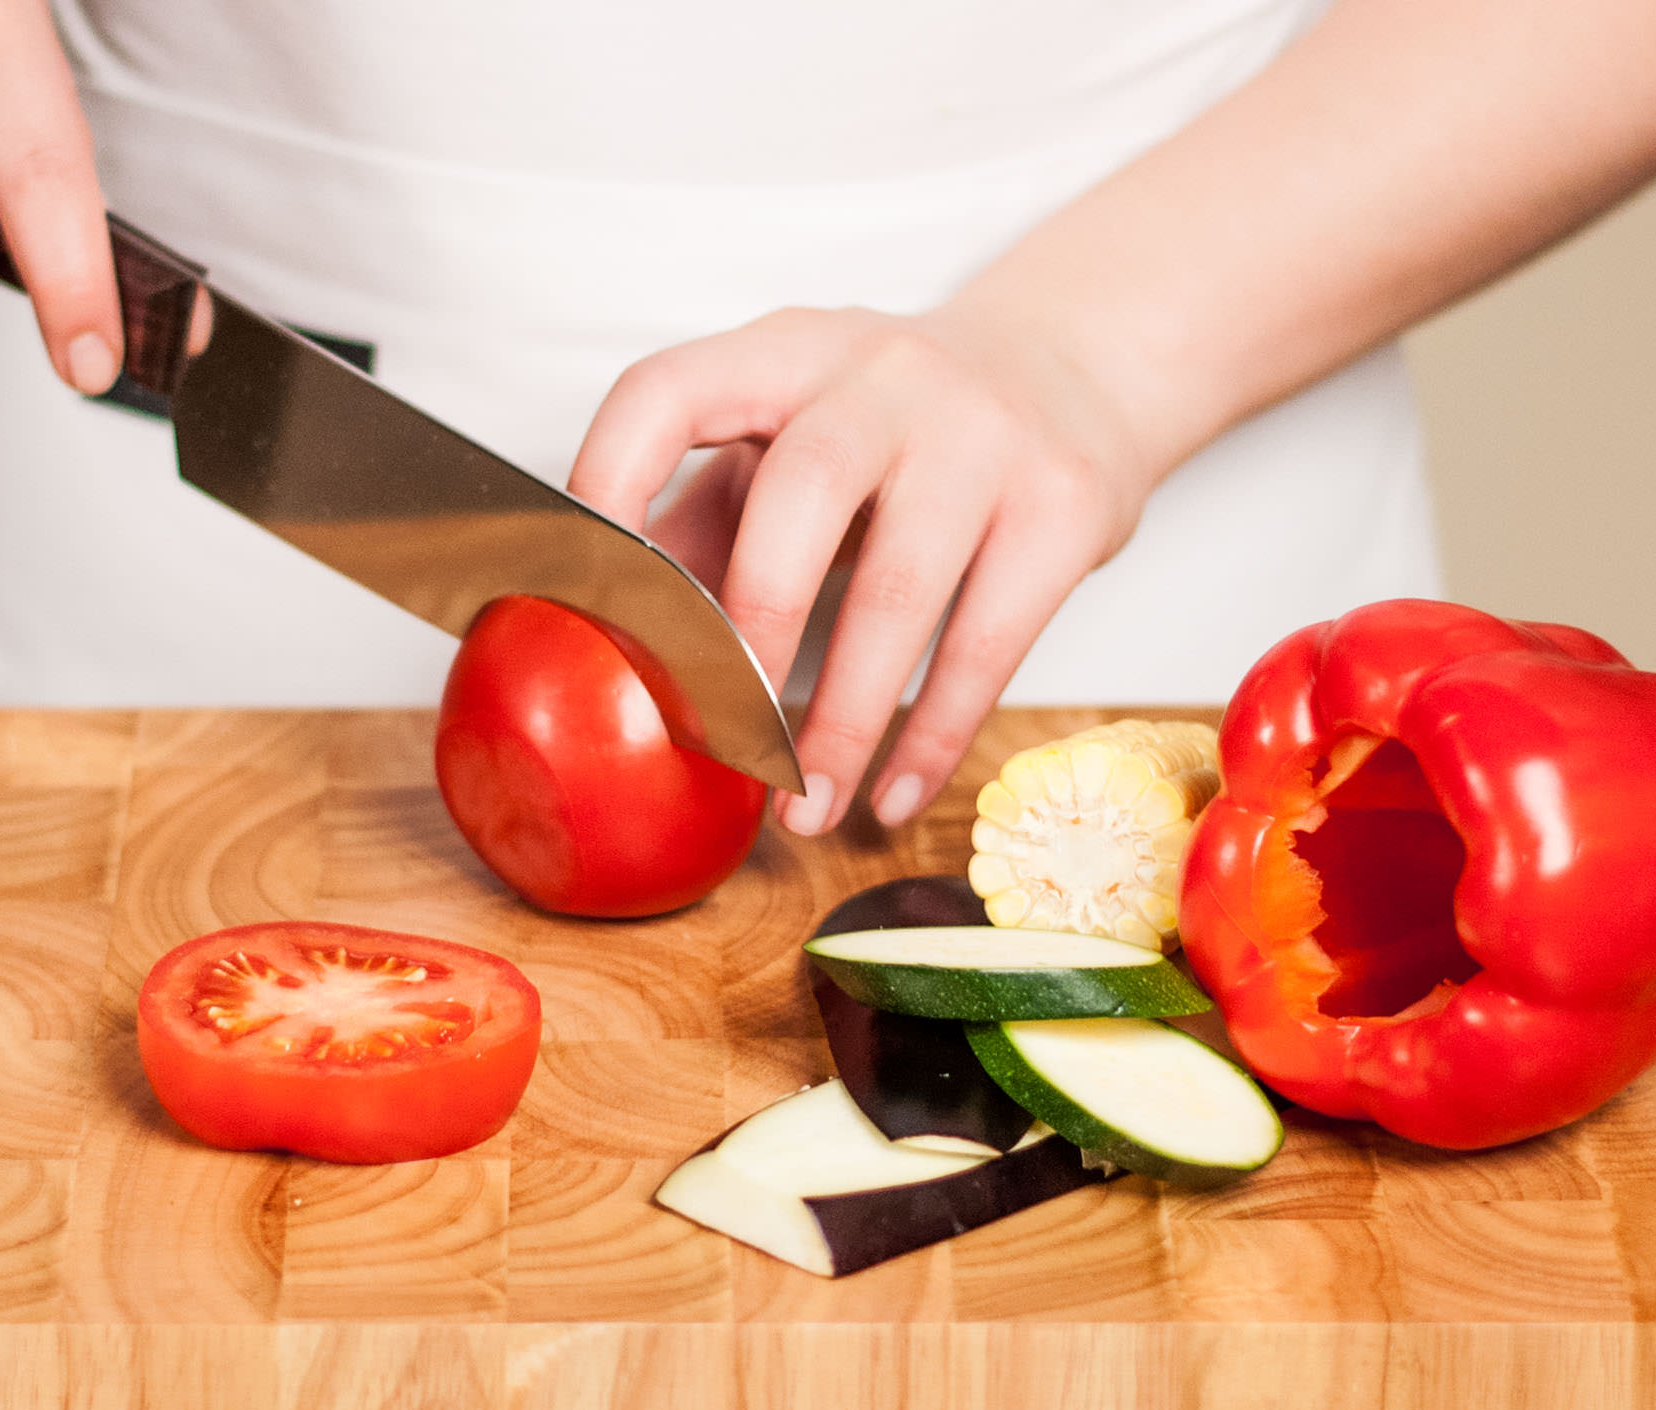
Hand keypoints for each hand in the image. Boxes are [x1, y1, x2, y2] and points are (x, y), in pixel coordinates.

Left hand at [569, 304, 1150, 835]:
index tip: (581, 593)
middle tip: (722, 739)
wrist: (1073, 371)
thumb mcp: (789, 440)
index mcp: (785, 353)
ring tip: (805, 810)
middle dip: (751, 632)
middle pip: (805, 491)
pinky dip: (934, 737)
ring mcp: (984, 436)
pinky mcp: (1064, 506)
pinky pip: (990, 642)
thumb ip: (697, 524)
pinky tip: (893, 796)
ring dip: (843, 720)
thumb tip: (595, 646)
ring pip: (904, 588)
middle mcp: (885, 375)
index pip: (670, 392)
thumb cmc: (894, 429)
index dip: (609, 482)